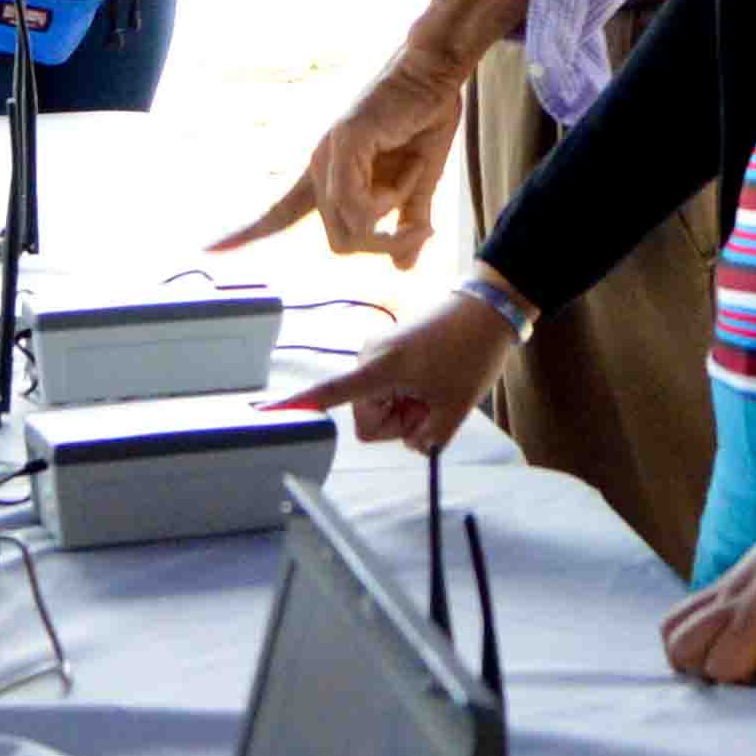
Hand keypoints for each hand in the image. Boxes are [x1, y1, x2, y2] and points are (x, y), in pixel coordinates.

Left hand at [217, 39, 474, 264]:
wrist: (434, 75)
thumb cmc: (424, 120)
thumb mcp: (417, 183)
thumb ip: (407, 222)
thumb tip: (404, 266)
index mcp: (330, 176)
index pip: (280, 212)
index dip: (248, 232)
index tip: (207, 249)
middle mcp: (320, 167)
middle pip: (341, 241)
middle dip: (383, 243)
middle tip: (418, 229)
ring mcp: (328, 155)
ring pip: (351, 228)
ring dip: (393, 214)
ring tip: (412, 178)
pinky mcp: (344, 143)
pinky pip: (357, 202)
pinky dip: (389, 197)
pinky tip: (406, 172)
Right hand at [284, 295, 512, 455]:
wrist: (488, 309)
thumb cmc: (472, 353)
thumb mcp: (457, 407)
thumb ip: (430, 438)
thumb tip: (416, 446)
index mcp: (379, 368)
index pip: (332, 393)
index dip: (300, 406)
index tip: (266, 412)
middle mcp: (369, 358)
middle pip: (369, 419)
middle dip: (401, 422)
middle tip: (436, 403)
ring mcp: (377, 354)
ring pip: (380, 406)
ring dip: (408, 409)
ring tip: (439, 387)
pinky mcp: (388, 352)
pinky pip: (389, 390)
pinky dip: (410, 395)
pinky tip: (435, 380)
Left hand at [660, 479, 755, 687]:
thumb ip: (752, 603)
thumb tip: (755, 649)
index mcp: (728, 584)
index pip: (671, 631)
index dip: (691, 658)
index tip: (723, 660)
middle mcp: (738, 596)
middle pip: (685, 656)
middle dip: (713, 676)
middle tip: (752, 667)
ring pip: (723, 669)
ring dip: (750, 682)